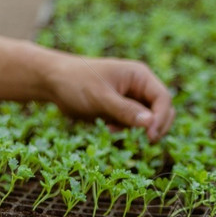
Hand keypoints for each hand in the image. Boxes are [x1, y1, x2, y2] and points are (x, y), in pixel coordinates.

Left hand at [46, 56, 174, 141]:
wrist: (53, 82)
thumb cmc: (76, 82)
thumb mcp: (100, 97)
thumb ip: (125, 111)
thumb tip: (150, 124)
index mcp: (139, 76)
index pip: (163, 98)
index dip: (161, 118)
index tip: (150, 136)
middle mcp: (139, 86)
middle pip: (162, 110)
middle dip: (155, 126)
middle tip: (145, 140)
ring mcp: (131, 99)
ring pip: (148, 120)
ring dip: (137, 130)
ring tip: (113, 129)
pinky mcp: (121, 110)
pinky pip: (133, 125)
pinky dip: (125, 130)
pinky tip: (107, 128)